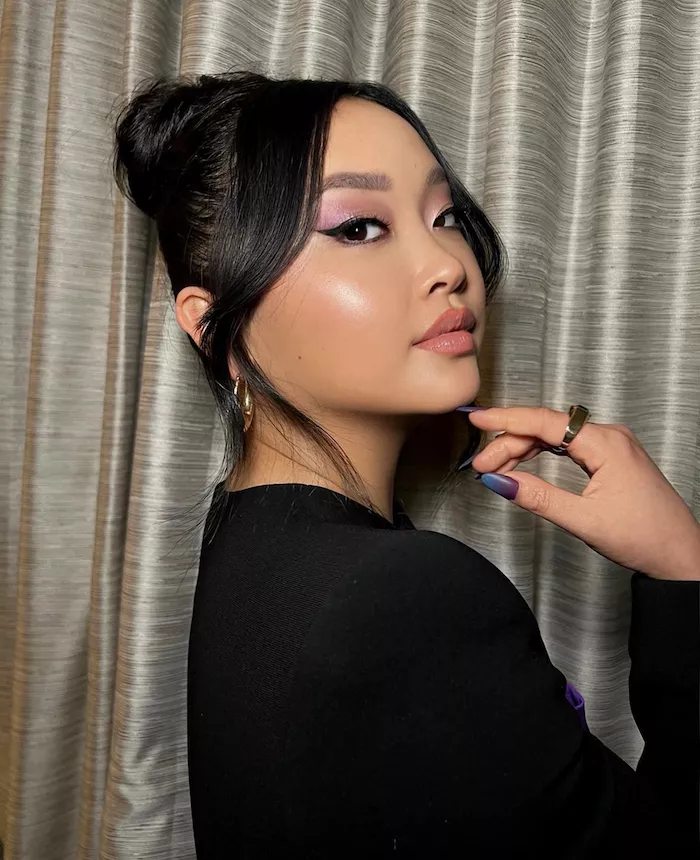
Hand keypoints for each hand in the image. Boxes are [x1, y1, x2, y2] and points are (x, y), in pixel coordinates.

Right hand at [467, 406, 699, 580]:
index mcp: (606, 444)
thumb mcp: (584, 520)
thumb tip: (501, 481)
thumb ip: (538, 497)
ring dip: (522, 449)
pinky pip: (567, 445)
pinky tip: (523, 464)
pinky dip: (541, 453)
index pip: (545, 422)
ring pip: (554, 436)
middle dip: (509, 443)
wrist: (680, 554)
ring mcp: (611, 445)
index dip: (506, 419)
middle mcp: (609, 436)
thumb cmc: (646, 537)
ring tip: (495, 468)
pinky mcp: (609, 456)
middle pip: (546, 428)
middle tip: (481, 465)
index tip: (478, 419)